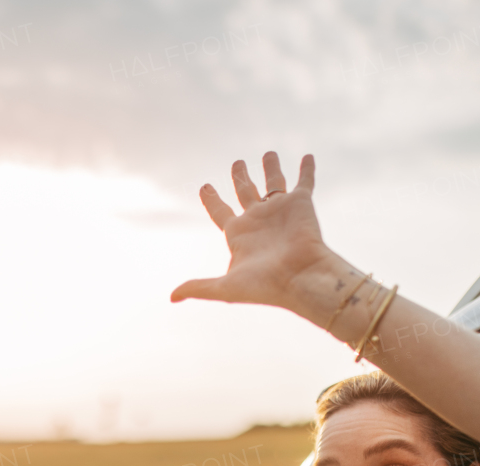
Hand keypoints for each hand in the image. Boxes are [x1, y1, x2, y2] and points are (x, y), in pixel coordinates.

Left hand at [171, 153, 339, 316]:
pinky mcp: (301, 204)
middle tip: (237, 163)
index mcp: (239, 234)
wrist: (300, 280)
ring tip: (268, 153)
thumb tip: (172, 298)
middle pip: (245, 192)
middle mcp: (258, 220)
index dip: (211, 200)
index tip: (204, 187)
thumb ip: (199, 287)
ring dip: (271, 168)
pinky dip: (307, 169)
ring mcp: (279, 210)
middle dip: (240, 177)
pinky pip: (304, 182)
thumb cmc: (264, 286)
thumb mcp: (225, 287)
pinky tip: (308, 156)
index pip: (220, 212)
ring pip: (273, 183)